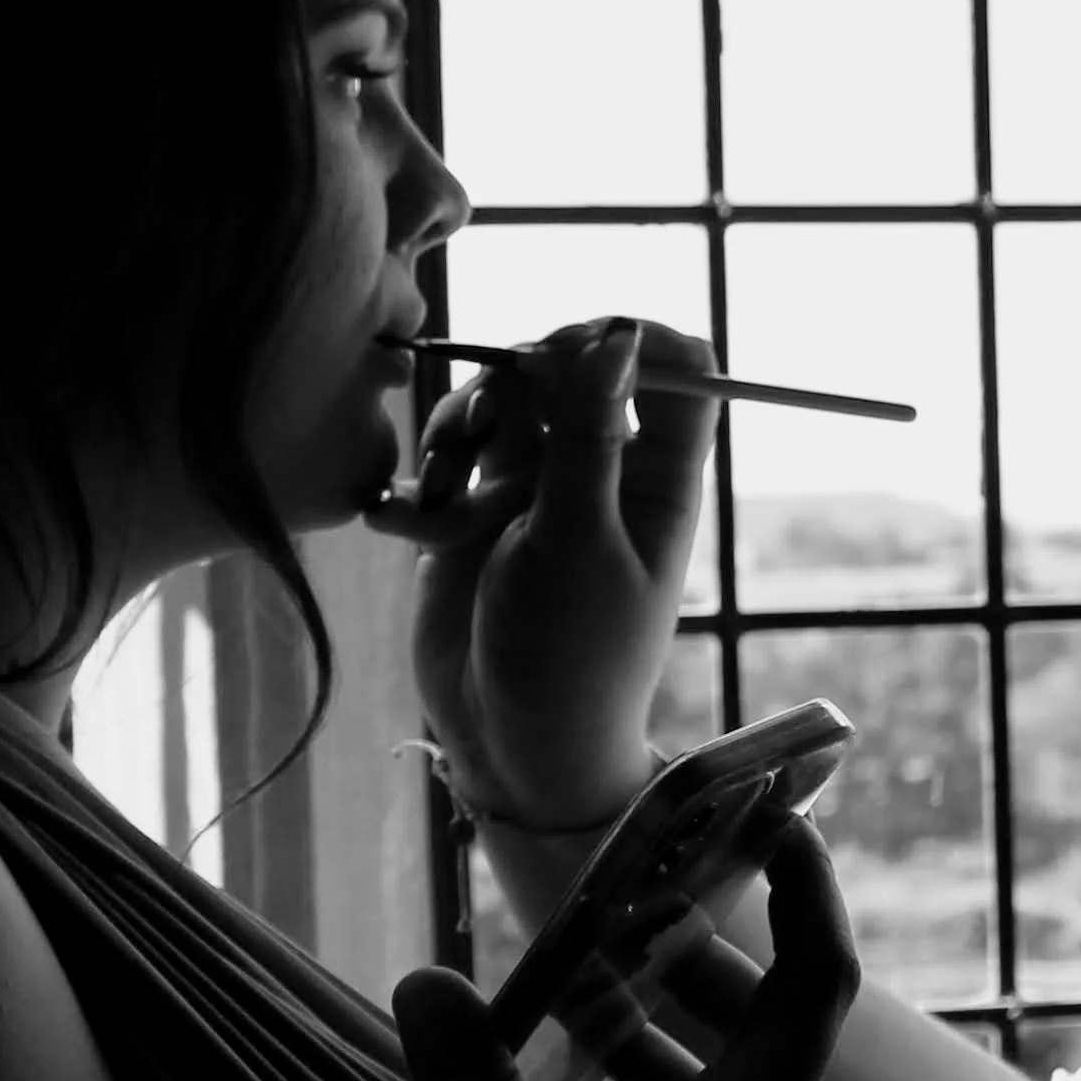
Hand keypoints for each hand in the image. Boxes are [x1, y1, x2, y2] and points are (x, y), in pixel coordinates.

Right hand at [394, 313, 720, 828]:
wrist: (509, 745)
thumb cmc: (570, 657)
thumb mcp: (577, 542)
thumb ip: (588, 435)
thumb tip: (613, 335)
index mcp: (659, 477)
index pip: (674, 364)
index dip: (624, 338)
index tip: (566, 350)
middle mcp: (604, 470)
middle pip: (568, 367)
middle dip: (519, 381)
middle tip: (487, 422)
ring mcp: (538, 489)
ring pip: (500, 403)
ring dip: (460, 427)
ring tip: (441, 487)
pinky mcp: (475, 513)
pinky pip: (449, 455)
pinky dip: (425, 478)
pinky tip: (406, 522)